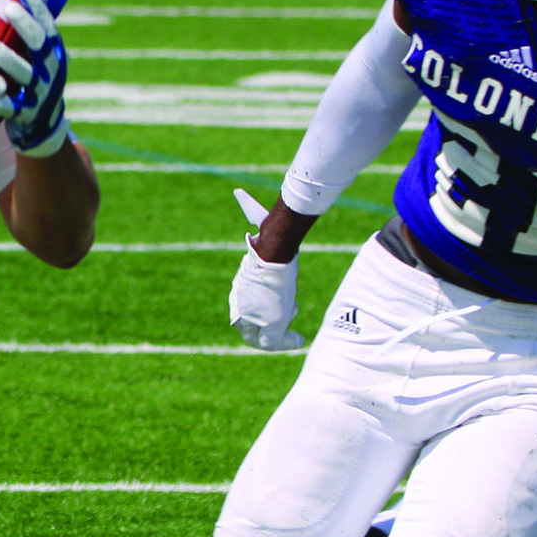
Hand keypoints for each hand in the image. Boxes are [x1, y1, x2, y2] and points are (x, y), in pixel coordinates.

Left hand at [0, 0, 69, 156]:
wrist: (43, 129)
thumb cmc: (33, 84)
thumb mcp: (37, 60)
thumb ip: (29, 35)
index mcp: (54, 55)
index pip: (47, 26)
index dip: (36, 6)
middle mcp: (52, 72)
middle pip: (41, 46)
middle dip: (26, 26)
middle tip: (8, 7)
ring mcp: (42, 95)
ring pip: (27, 76)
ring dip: (11, 62)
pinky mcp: (28, 116)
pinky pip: (13, 110)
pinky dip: (0, 105)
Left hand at [228, 188, 304, 350]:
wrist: (273, 254)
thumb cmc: (268, 238)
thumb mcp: (256, 225)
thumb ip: (249, 212)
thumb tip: (238, 192)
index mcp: (241, 285)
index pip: (246, 303)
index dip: (258, 306)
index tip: (279, 302)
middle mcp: (241, 303)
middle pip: (253, 319)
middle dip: (267, 320)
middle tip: (287, 311)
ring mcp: (253, 316)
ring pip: (262, 332)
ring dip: (276, 332)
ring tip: (290, 332)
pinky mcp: (269, 325)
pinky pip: (273, 342)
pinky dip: (286, 343)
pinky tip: (298, 341)